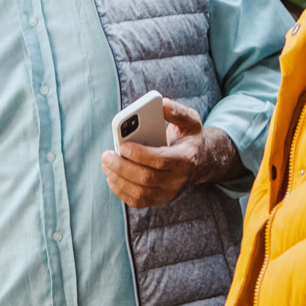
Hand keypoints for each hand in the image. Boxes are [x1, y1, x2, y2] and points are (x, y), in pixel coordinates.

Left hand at [102, 99, 239, 207]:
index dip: (139, 155)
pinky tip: (111, 177)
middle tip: (106, 156)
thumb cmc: (189, 138)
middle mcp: (178, 180)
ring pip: (139, 193)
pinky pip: (137, 201)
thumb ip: (178, 112)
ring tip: (106, 164)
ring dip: (118, 179)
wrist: (199, 162)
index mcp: (186, 159)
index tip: (122, 146)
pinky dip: (120, 191)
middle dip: (122, 167)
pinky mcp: (159, 200)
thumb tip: (162, 104)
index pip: (160, 161)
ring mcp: (169, 193)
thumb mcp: (191, 121)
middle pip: (146, 179)